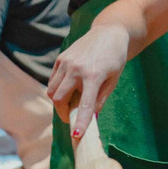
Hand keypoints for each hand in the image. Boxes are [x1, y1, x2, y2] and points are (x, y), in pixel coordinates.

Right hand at [46, 23, 129, 137]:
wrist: (109, 32)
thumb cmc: (115, 57)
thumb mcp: (114, 79)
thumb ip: (101, 99)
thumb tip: (92, 118)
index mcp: (94, 76)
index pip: (86, 105)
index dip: (81, 122)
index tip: (76, 135)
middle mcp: (76, 69)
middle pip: (59, 99)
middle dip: (63, 113)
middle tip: (71, 117)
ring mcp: (66, 62)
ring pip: (52, 90)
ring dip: (59, 101)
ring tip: (71, 101)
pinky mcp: (61, 58)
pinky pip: (53, 80)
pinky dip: (57, 89)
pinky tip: (68, 88)